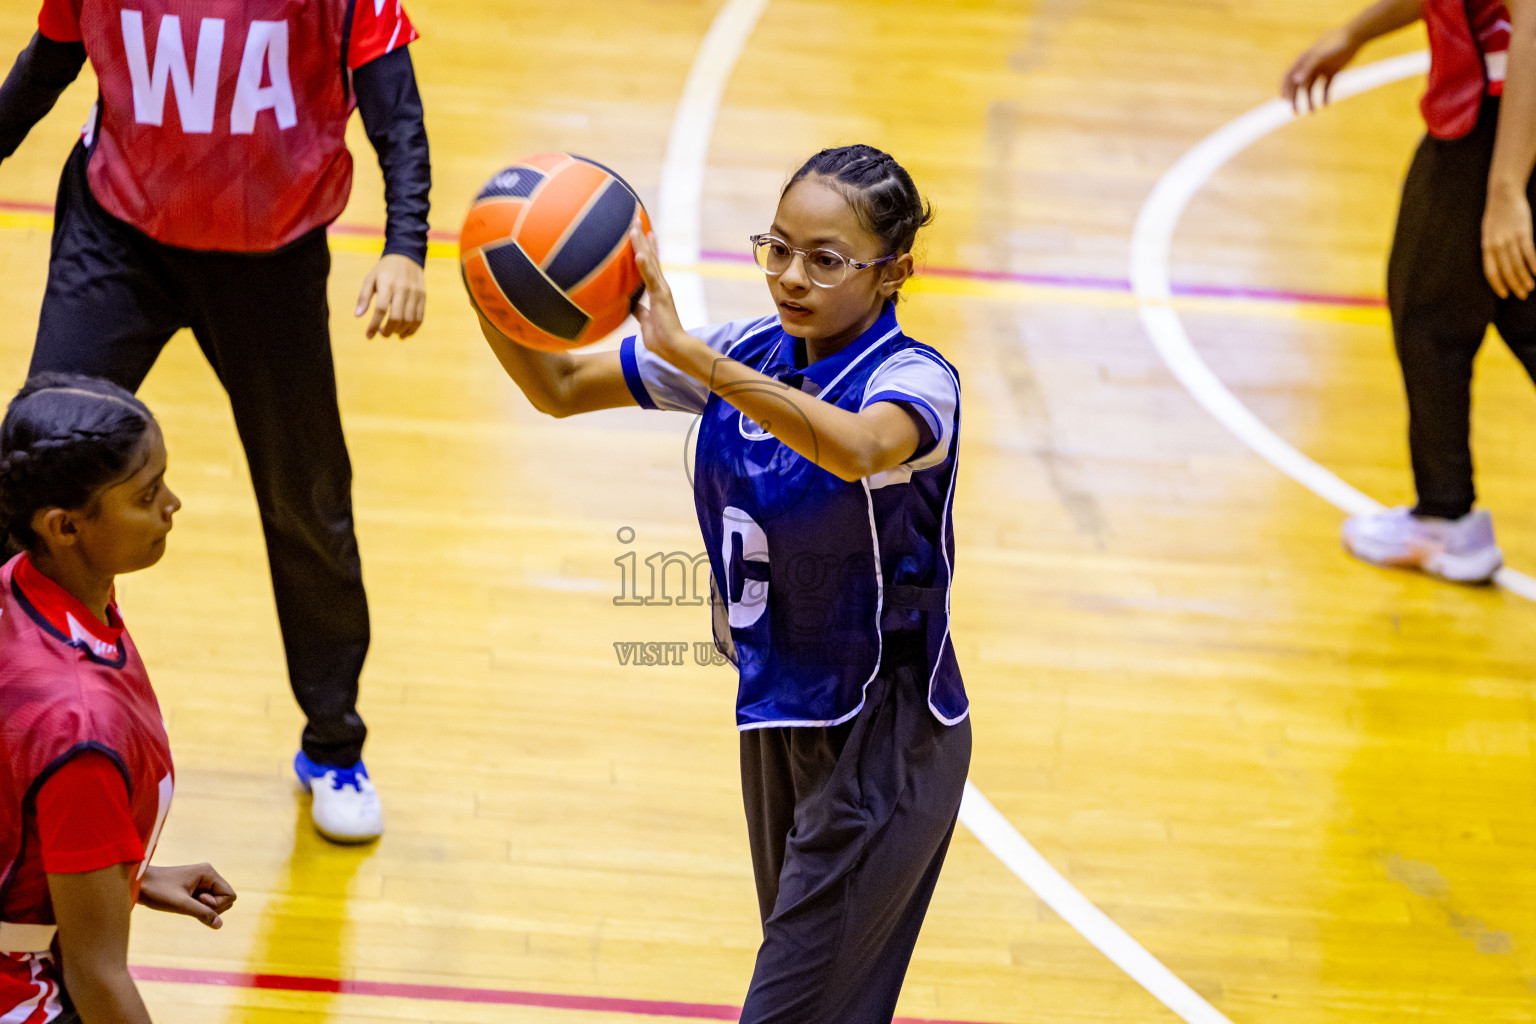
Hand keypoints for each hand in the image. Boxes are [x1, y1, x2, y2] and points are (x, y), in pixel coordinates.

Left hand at [138, 863, 235, 928]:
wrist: (137, 883)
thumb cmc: (157, 891)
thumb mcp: (181, 905)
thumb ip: (202, 913)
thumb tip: (219, 925)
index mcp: (209, 873)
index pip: (230, 895)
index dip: (217, 905)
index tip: (197, 901)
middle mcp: (208, 874)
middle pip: (225, 899)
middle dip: (210, 907)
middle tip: (189, 903)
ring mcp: (201, 880)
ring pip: (215, 901)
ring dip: (202, 908)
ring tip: (183, 903)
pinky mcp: (193, 886)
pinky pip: (205, 901)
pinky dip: (196, 907)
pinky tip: (182, 905)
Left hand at [356, 253, 426, 338]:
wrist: (407, 256)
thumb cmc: (384, 270)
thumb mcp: (370, 279)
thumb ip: (363, 297)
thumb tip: (358, 315)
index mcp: (387, 283)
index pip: (381, 309)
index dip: (374, 325)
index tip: (369, 336)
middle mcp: (402, 289)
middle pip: (396, 317)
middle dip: (388, 331)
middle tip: (381, 334)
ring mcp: (415, 293)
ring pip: (409, 320)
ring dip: (400, 331)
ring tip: (392, 333)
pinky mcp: (423, 297)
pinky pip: (420, 318)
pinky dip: (412, 329)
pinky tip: (404, 333)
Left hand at [628, 216, 691, 365]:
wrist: (673, 349)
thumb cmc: (661, 339)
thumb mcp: (645, 321)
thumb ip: (640, 310)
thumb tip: (630, 304)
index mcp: (657, 291)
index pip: (650, 265)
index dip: (646, 249)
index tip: (643, 234)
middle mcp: (660, 286)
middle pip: (649, 257)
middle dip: (641, 238)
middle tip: (635, 220)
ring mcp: (661, 289)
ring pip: (650, 261)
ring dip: (641, 244)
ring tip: (634, 227)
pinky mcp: (661, 296)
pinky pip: (650, 278)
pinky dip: (644, 265)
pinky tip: (638, 252)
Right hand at [1281, 27, 1359, 112]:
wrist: (1355, 35)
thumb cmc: (1336, 44)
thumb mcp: (1321, 56)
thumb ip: (1307, 67)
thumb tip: (1295, 81)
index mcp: (1303, 61)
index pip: (1288, 77)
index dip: (1284, 89)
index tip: (1285, 102)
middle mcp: (1310, 66)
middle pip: (1298, 86)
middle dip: (1296, 100)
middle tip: (1297, 113)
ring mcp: (1320, 69)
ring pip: (1311, 89)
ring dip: (1310, 101)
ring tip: (1313, 112)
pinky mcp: (1332, 72)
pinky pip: (1325, 87)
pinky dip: (1325, 96)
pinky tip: (1326, 105)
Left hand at [1483, 183, 1535, 298]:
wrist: (1503, 195)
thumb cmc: (1497, 216)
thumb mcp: (1489, 234)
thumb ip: (1493, 250)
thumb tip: (1499, 266)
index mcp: (1486, 247)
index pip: (1491, 271)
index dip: (1498, 284)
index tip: (1504, 295)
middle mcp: (1497, 245)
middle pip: (1506, 270)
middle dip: (1514, 285)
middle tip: (1522, 295)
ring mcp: (1510, 239)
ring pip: (1518, 264)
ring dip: (1525, 277)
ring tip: (1531, 287)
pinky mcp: (1523, 232)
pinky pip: (1529, 252)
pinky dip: (1534, 264)